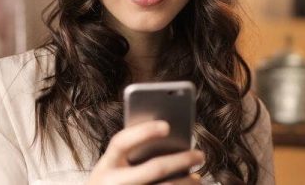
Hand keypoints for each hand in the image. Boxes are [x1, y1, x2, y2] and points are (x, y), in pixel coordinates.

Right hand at [86, 120, 204, 184]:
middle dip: (182, 160)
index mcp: (104, 167)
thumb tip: (169, 142)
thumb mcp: (112, 171)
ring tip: (197, 178)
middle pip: (155, 168)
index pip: (121, 142)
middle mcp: (113, 183)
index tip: (167, 125)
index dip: (143, 131)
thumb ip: (131, 156)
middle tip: (200, 154)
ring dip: (186, 182)